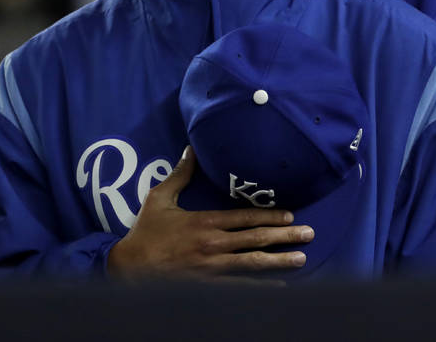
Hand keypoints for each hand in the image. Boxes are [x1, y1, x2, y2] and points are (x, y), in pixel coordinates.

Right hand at [107, 146, 314, 280]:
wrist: (126, 269)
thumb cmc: (145, 233)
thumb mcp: (159, 198)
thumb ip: (180, 174)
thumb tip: (191, 148)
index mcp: (204, 222)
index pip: (245, 218)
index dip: (270, 216)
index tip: (291, 215)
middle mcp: (213, 244)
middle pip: (255, 239)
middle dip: (285, 236)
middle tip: (309, 234)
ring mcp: (211, 267)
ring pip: (252, 263)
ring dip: (279, 260)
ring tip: (301, 259)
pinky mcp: (206, 286)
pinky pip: (239, 287)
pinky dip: (260, 287)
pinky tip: (279, 287)